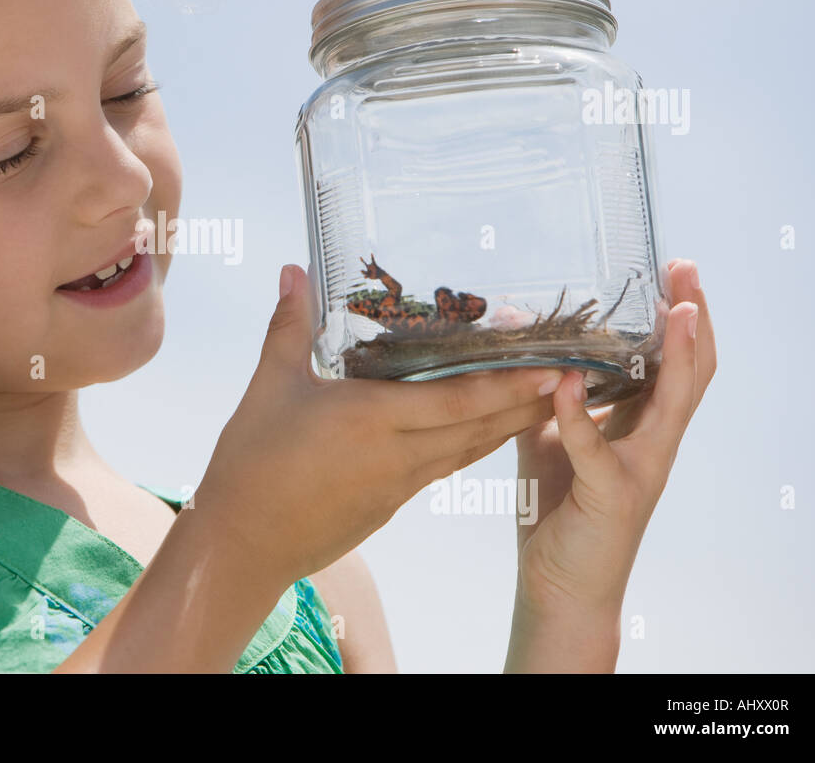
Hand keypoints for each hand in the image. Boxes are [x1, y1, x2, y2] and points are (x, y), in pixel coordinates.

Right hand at [191, 263, 563, 592]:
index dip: (511, 384)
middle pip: (480, 427)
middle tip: (570, 375)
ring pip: (468, 450)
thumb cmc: (252, 463)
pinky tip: (481, 433)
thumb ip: (289, 325)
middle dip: (528, 402)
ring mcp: (399, 485)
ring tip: (543, 400)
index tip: (553, 365)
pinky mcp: (390, 504)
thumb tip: (294, 269)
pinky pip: (445, 468)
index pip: (460, 399)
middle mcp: (399, 454)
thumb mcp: (268, 386)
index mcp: (374, 419)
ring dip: (508, 426)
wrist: (244, 544)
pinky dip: (473, 446)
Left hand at [511, 258, 716, 622]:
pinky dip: (579, 413)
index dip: (682, 316)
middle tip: (686, 269)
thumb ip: (542, 390)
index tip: (676, 269)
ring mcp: (640, 468)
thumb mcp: (546, 434)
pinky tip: (565, 382)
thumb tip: (515, 334)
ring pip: (673, 402)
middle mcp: (654, 442)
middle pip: (692, 370)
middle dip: (692, 316)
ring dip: (674, 354)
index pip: (676, 361)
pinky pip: (598, 448)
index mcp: (642, 425)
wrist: (558, 585)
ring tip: (671, 310)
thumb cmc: (558, 508)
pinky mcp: (612, 495)